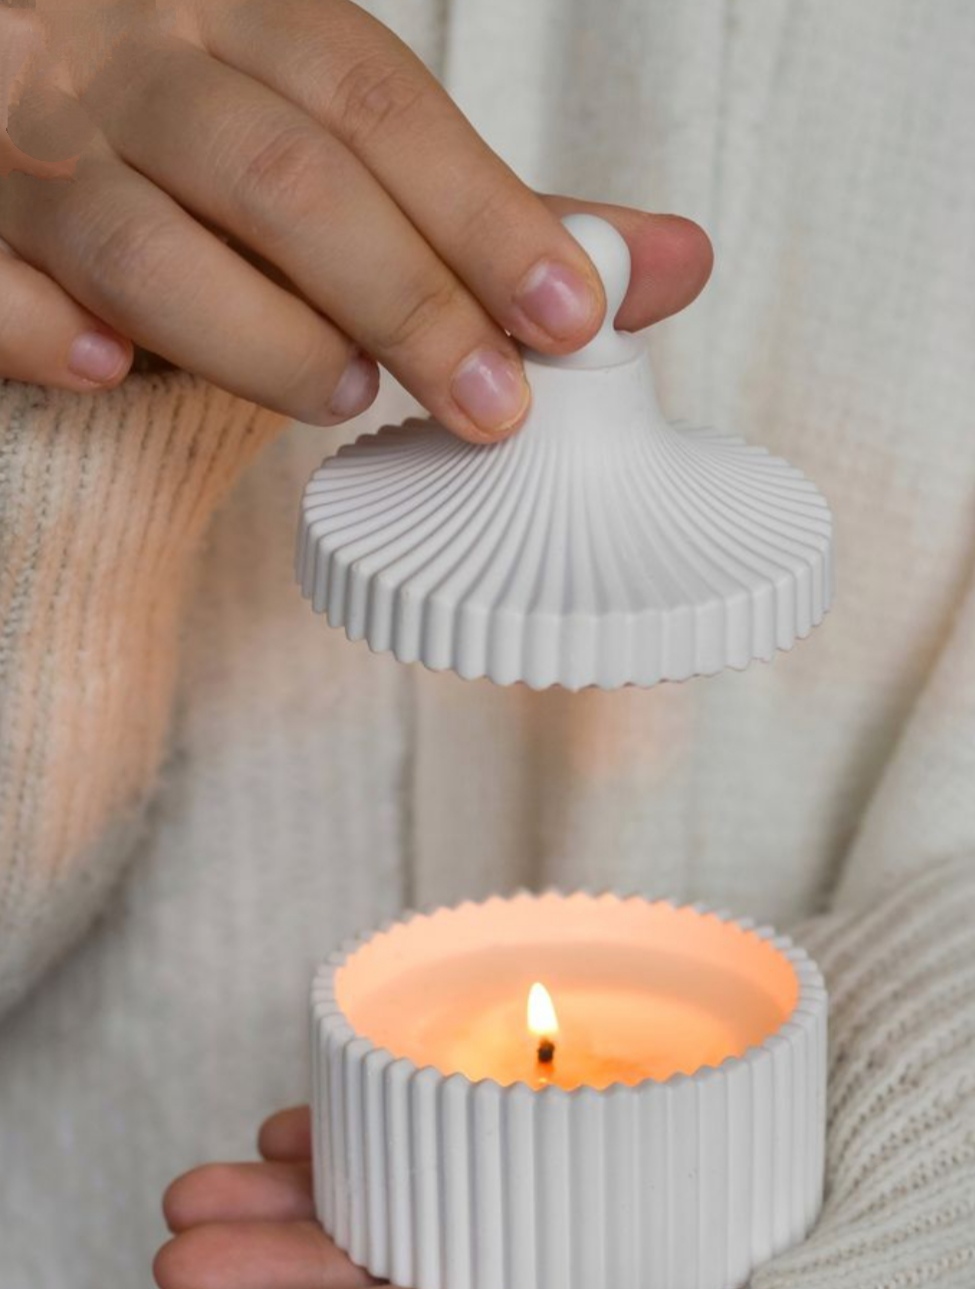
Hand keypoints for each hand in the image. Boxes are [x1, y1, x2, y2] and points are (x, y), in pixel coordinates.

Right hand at [0, 0, 711, 432]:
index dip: (481, 211)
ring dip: (256, 333)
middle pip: (278, 172)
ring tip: (343, 398)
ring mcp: (29, 146)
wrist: (21, 112)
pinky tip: (110, 374)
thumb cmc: (210, 156)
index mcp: (236, 16)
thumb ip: (492, 212)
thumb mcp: (343, 148)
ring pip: (139, 240)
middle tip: (491, 401)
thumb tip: (675, 263)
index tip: (574, 313)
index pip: (376, 101)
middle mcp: (130, 63)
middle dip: (403, 295)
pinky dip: (45, 335)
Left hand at [155, 1106, 756, 1288]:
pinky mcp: (502, 1160)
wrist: (779, 1183)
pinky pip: (415, 1154)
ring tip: (197, 1191)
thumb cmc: (772, 1245)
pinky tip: (290, 1131)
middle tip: (182, 1250)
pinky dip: (354, 1143)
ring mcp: (502, 1216)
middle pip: (393, 1276)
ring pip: (382, 1212)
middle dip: (287, 1267)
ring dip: (290, 1203)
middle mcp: (522, 1277)